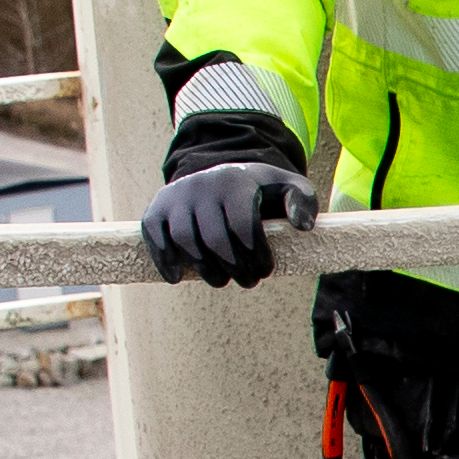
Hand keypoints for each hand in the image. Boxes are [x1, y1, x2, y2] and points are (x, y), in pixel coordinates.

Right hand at [140, 163, 315, 287]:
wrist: (219, 176)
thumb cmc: (258, 191)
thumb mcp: (287, 187)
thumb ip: (303, 201)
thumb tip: (302, 227)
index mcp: (235, 180)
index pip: (243, 225)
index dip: (256, 255)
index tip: (265, 271)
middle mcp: (203, 184)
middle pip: (215, 238)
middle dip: (234, 267)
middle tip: (248, 281)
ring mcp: (177, 196)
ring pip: (186, 240)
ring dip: (204, 269)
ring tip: (221, 281)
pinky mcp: (156, 208)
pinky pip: (155, 235)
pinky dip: (163, 258)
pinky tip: (177, 277)